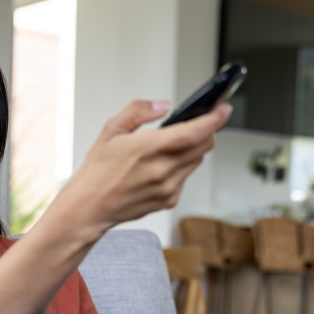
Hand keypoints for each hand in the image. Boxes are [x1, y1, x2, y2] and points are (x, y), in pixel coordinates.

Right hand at [59, 100, 231, 234]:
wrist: (90, 208)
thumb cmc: (97, 172)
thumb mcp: (111, 131)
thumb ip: (139, 112)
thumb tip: (163, 105)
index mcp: (147, 149)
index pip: (194, 132)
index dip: (214, 119)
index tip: (223, 109)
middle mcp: (161, 170)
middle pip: (203, 146)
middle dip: (205, 131)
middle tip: (198, 122)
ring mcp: (168, 188)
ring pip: (197, 161)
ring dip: (193, 149)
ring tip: (172, 146)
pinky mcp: (169, 200)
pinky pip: (186, 177)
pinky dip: (180, 167)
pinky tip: (160, 167)